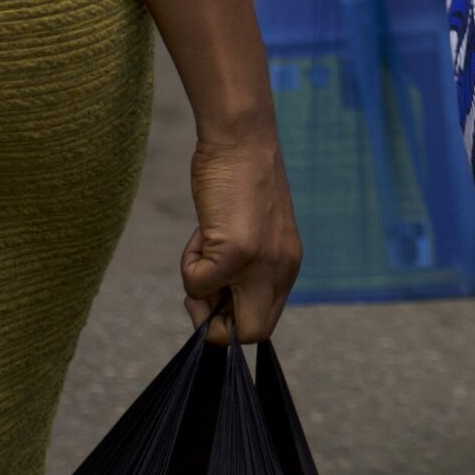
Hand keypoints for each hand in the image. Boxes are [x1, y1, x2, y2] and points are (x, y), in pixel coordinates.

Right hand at [185, 127, 300, 342]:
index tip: (214, 293)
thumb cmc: (237, 182)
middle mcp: (282, 269)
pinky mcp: (238, 251)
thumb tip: (216, 306)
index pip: (264, 324)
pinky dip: (188, 263)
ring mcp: (263, 262)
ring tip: (206, 244)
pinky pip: (197, 285)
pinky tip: (202, 230)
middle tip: (202, 283)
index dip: (231, 320)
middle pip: (250, 335)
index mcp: (286, 266)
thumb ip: (245, 269)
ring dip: (199, 289)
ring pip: (222, 317)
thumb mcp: (251, 233)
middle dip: (214, 321)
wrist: (241, 139)